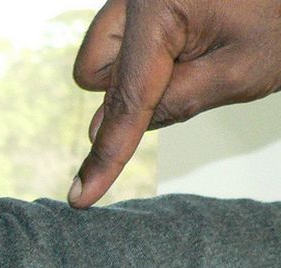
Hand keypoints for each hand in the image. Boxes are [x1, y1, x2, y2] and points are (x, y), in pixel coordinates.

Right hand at [70, 0, 280, 207]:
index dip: (107, 153)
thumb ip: (173, 105)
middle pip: (96, 73)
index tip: (81, 196)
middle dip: (130, 90)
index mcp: (157, 4)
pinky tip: (185, 43)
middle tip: (192, 74)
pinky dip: (142, 57)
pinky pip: (116, 43)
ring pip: (101, 60)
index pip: (127, 98)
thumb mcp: (239, 73)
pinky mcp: (138, 1)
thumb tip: (102, 131)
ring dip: (134, 74)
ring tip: (195, 52)